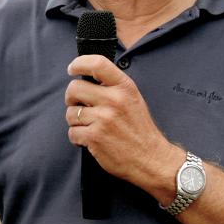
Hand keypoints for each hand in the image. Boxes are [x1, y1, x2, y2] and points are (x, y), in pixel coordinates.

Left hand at [64, 54, 179, 189]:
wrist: (152, 159)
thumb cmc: (140, 130)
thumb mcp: (133, 99)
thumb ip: (113, 87)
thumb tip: (87, 78)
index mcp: (124, 87)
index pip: (97, 63)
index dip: (79, 64)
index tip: (72, 69)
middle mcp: (114, 100)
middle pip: (74, 88)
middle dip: (72, 98)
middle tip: (79, 106)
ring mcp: (103, 119)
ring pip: (71, 112)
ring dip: (76, 121)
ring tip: (90, 127)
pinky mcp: (95, 137)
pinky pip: (72, 132)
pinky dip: (78, 138)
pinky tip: (91, 139)